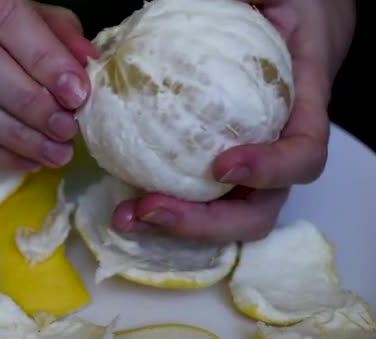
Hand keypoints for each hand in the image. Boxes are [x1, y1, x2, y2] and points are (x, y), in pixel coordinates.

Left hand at [111, 0, 355, 242]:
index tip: (221, 165)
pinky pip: (195, 196)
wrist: (292, 26)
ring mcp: (246, 166)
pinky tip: (126, 202)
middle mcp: (276, 151)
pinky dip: (163, 205)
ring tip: (126, 215)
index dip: (269, 171)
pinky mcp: (213, 166)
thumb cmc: (289, 13)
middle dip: (206, 221)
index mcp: (301, 113)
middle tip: (151, 208)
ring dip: (175, 224)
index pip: (302, 156)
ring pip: (224, 215)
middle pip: (258, 210)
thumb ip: (263, 0)